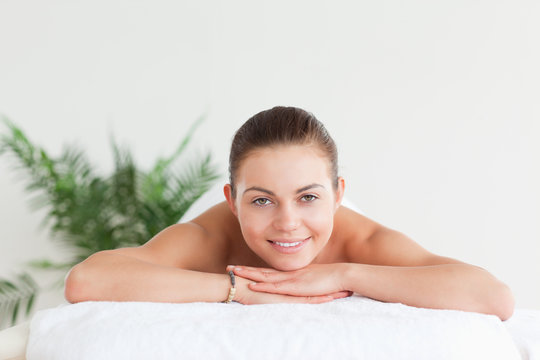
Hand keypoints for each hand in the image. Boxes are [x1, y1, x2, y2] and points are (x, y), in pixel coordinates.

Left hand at [227, 263, 352, 298]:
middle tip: (229, 268)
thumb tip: (297, 287)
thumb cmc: (330, 279)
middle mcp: (288, 274)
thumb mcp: (312, 281)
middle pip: (262, 271)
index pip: (269, 271)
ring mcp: (291, 279)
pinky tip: (253, 284)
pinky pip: (276, 286)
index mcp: (291, 273)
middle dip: (245, 270)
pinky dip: (264, 285)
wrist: (342, 276)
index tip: (241, 269)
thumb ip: (303, 283)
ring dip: (249, 275)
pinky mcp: (296, 286)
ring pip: (265, 276)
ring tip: (234, 274)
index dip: (254, 270)